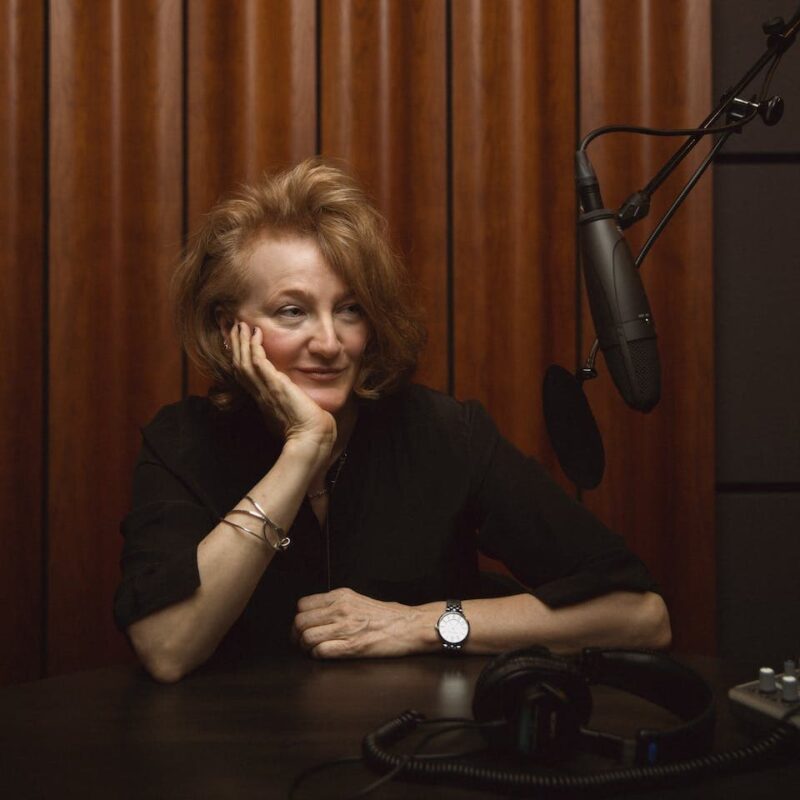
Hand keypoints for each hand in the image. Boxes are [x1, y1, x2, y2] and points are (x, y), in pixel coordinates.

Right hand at [230, 322, 335, 453]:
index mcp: (264, 400)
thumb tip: (296, 397)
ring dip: (241, 342)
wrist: (312, 438)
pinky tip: (256, 333)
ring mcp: (265, 389)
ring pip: (244, 361)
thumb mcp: (294, 413)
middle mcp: (260, 394)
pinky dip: (254, 346)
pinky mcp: (274, 385)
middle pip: (239, 366)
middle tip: (234, 327)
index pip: (246, 375)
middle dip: (236, 345)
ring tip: (240, 325)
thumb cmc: (309, 429)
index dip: (240, 358)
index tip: (239, 343)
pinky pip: (258, 361)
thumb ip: (291, 403)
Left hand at [292, 588, 425, 658]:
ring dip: (306, 647)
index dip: (299, 618)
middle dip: (297, 635)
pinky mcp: (352, 646)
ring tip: (312, 649)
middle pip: (300, 622)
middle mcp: (340, 609)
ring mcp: (345, 628)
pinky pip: (321, 651)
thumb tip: (316, 613)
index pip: (303, 605)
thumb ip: (337, 604)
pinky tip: (324, 655)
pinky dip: (318, 656)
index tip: (302, 626)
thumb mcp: (358, 599)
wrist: (410, 625)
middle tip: (301, 641)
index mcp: (341, 596)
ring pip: (307, 637)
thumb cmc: (388, 615)